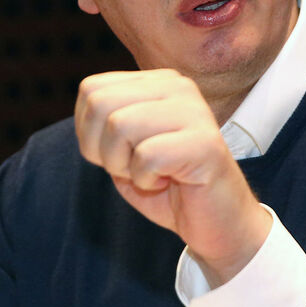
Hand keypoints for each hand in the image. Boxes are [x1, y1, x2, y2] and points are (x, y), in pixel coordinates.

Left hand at [74, 69, 271, 285]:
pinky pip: (146, 156)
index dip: (88, 134)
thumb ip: (103, 124)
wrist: (218, 223)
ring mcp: (194, 110)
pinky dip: (146, 179)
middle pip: (100, 104)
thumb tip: (87, 108)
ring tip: (151, 174)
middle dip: (101, 149)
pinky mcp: (205, 142)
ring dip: (124, 166)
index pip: (91, 90)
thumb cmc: (170, 188)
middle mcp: (178, 87)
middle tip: (131, 168)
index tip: (118, 155)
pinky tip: (168, 182)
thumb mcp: (125, 151)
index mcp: (158, 82)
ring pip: (119, 126)